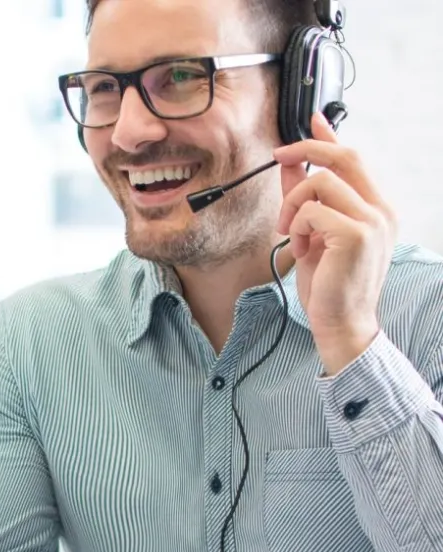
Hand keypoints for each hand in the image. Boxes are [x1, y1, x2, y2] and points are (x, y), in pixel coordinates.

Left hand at [273, 111, 396, 374]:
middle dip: (306, 149)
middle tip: (279, 157)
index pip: (354, 159)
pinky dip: (295, 227)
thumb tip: (291, 164)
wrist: (342, 324)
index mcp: (376, 209)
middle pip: (344, 157)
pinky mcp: (355, 234)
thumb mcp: (313, 235)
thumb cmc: (329, 285)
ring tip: (291, 234)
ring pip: (320, 183)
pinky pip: (311, 211)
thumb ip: (305, 200)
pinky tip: (299, 249)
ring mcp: (372, 221)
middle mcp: (381, 210)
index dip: (330, 137)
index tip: (312, 120)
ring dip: (292, 206)